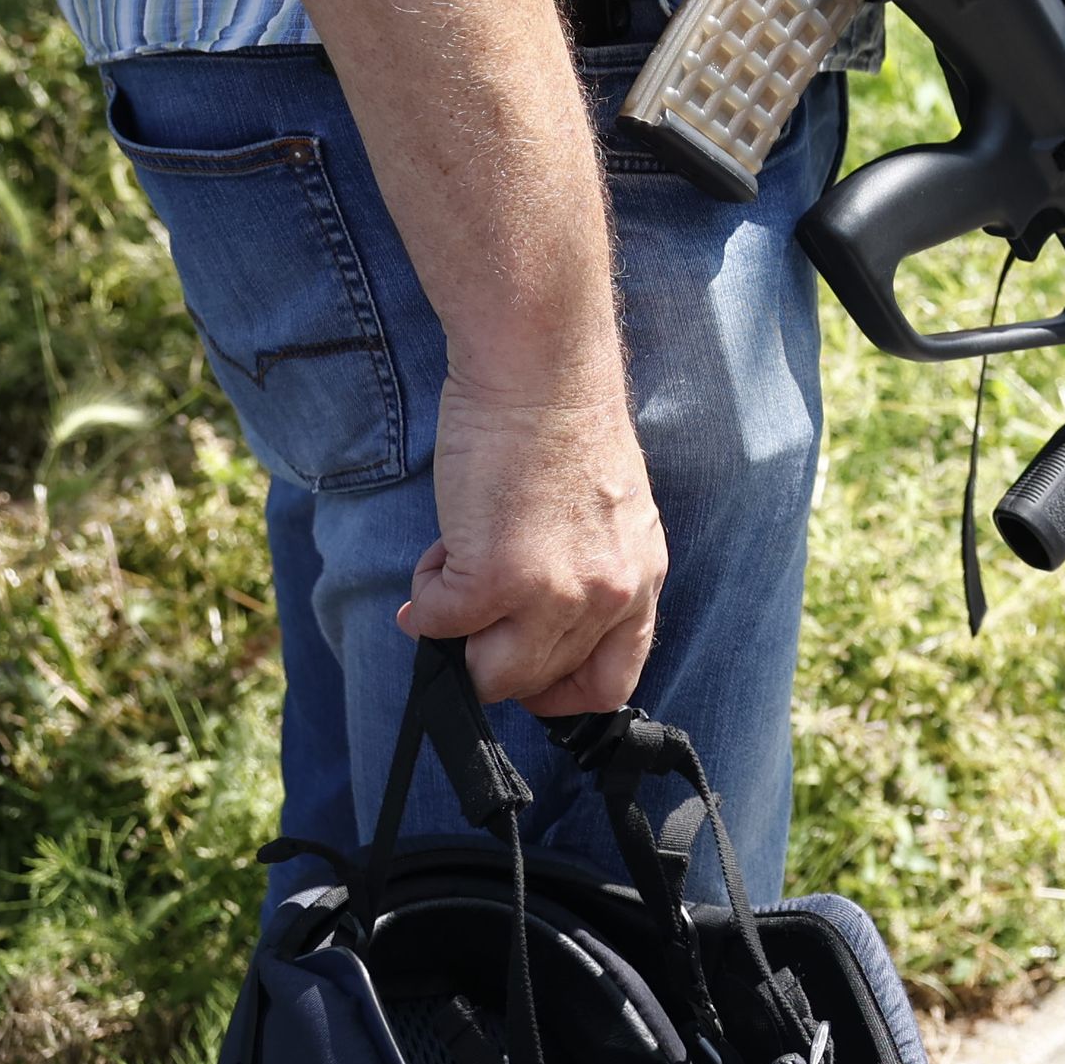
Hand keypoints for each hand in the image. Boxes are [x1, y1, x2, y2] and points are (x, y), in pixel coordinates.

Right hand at [399, 374, 666, 713]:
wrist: (541, 372)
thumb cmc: (565, 426)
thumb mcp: (607, 517)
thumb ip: (584, 573)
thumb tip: (519, 624)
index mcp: (639, 579)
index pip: (611, 681)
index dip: (557, 691)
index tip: (521, 667)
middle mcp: (606, 596)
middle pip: (538, 683)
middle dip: (493, 652)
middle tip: (475, 599)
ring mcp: (553, 593)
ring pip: (490, 674)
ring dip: (457, 634)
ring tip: (453, 571)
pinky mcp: (493, 579)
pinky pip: (440, 626)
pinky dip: (425, 599)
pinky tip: (440, 550)